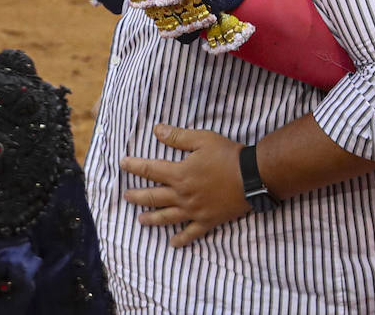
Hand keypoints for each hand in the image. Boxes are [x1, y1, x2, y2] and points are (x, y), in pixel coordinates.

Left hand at [121, 124, 248, 247]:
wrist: (251, 177)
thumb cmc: (227, 155)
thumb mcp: (202, 139)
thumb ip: (178, 137)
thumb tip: (157, 130)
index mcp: (179, 174)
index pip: (151, 170)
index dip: (135, 166)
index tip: (123, 163)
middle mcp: (182, 195)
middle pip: (153, 197)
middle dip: (137, 196)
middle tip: (126, 196)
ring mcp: (193, 211)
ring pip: (167, 217)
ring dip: (152, 218)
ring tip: (140, 220)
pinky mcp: (207, 221)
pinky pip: (190, 233)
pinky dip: (180, 239)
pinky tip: (173, 243)